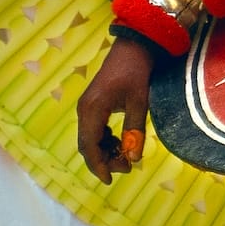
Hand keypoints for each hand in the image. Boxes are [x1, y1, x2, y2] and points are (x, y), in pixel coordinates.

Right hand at [75, 36, 154, 184]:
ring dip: (105, 151)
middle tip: (127, 168)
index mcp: (92, 109)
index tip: (110, 180)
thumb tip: (133, 159)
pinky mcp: (94, 104)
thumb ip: (135, 130)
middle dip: (104, 160)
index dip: (98, 166)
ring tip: (127, 158)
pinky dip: (106, 140)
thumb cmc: (138, 71)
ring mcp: (87, 106)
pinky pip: (95, 129)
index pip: (89, 146)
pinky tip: (121, 143)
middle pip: (87, 145)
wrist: (134, 46)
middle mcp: (85, 109)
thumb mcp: (139, 102)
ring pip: (90, 138)